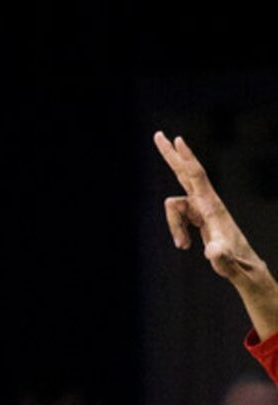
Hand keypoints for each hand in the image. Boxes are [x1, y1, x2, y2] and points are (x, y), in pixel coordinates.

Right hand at [154, 131, 277, 330]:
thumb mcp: (229, 265)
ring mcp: (203, 209)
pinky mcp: (200, 217)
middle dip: (172, 156)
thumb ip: (221, 258)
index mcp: (213, 208)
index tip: (177, 140)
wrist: (245, 269)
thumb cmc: (239, 266)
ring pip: (175, 206)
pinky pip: (178, 217)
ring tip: (184, 247)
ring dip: (173, 227)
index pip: (197, 177)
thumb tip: (211, 251)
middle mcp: (208, 204)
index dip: (186, 159)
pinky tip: (185, 245)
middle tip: (158, 135)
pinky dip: (176, 230)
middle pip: (185, 174)